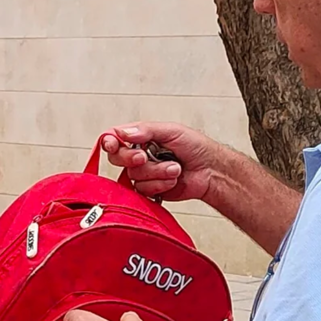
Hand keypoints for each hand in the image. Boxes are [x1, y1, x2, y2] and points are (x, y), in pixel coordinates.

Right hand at [101, 122, 221, 202]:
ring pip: (133, 176)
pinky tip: (172, 180)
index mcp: (141, 138)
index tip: (114, 144)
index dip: (109, 142)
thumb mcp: (172, 131)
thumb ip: (145, 130)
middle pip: (117, 158)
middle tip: (145, 157)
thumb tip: (122, 132)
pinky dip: (160, 185)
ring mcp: (143, 174)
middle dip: (131, 158)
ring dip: (157, 172)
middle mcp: (138, 156)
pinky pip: (142, 190)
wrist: (211, 171)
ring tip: (175, 168)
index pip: (114, 138)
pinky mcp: (149, 190)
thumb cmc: (197, 148)